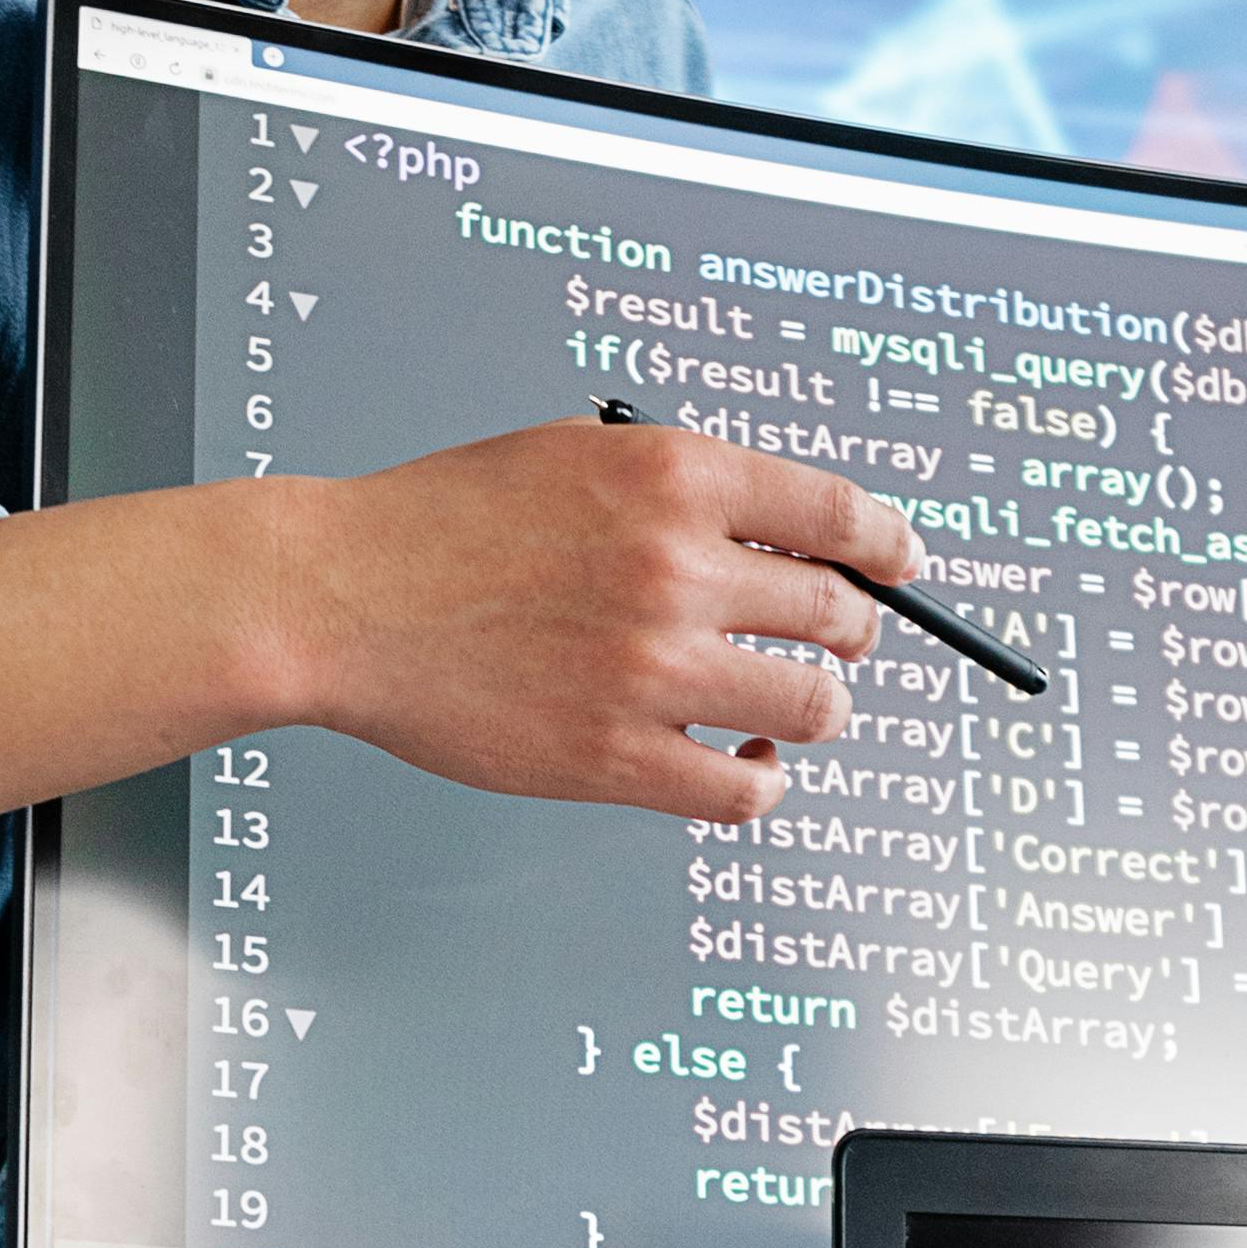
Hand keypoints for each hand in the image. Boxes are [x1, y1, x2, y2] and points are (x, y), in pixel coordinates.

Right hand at [0, 414, 921, 851]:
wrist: (342, 595)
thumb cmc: (444, 525)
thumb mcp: (575, 456)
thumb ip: (680, 490)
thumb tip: (781, 534)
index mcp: (675, 477)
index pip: (839, 512)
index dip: (890, 546)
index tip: (903, 565)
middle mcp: (679, 567)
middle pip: (839, 615)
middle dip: (850, 632)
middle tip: (837, 643)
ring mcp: (653, 668)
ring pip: (814, 705)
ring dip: (815, 708)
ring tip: (787, 706)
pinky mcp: (617, 756)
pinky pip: (746, 790)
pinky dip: (761, 781)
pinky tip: (741, 761)